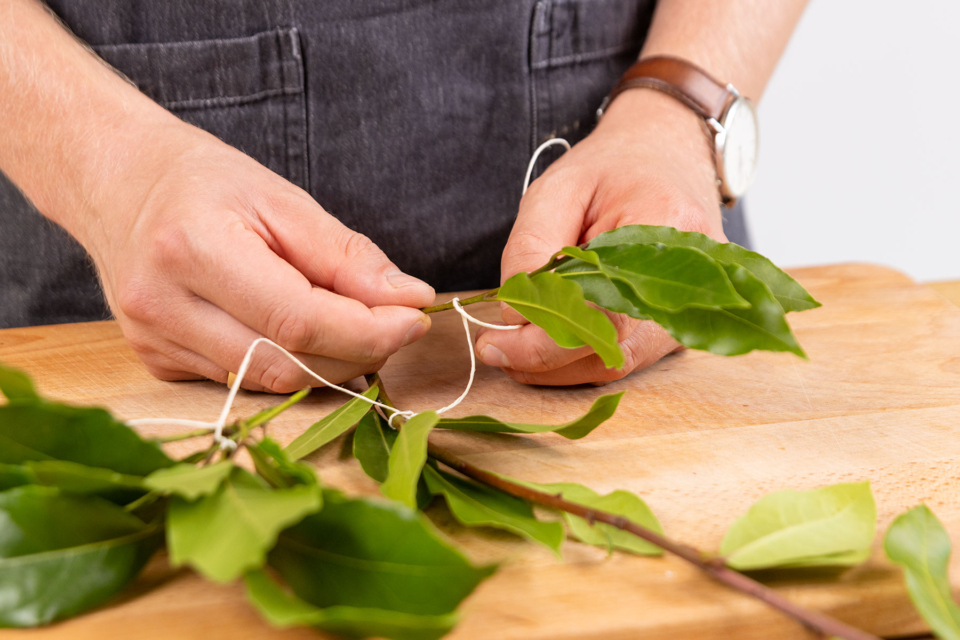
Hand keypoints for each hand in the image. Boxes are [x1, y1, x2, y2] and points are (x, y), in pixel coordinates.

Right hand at [86, 124, 434, 392]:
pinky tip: (307, 337)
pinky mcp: (156, 362)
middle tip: (397, 324)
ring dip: (330, 365)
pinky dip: (290, 364)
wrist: (119, 185)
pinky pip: (242, 381)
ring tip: (359, 330)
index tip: (415, 319)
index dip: (368, 331)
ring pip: (268, 382)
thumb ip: (346, 255)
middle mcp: (163, 305)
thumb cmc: (205, 182)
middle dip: (358, 352)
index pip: (299, 319)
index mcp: (193, 249)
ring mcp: (153, 340)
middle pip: (286, 362)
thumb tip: (409, 299)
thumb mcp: (282, 198)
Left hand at [475, 90, 726, 384]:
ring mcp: (687, 310)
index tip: (495, 345)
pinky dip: (577, 357)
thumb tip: (516, 318)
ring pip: (613, 364)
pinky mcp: (675, 327)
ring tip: (515, 340)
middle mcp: (689, 281)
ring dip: (557, 365)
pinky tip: (547, 337)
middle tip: (494, 346)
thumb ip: (530, 250)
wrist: (665, 159)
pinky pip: (621, 356)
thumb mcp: (554, 191)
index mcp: (664, 228)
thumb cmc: (609, 171)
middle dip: (542, 360)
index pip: (605, 317)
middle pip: (610, 353)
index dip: (546, 343)